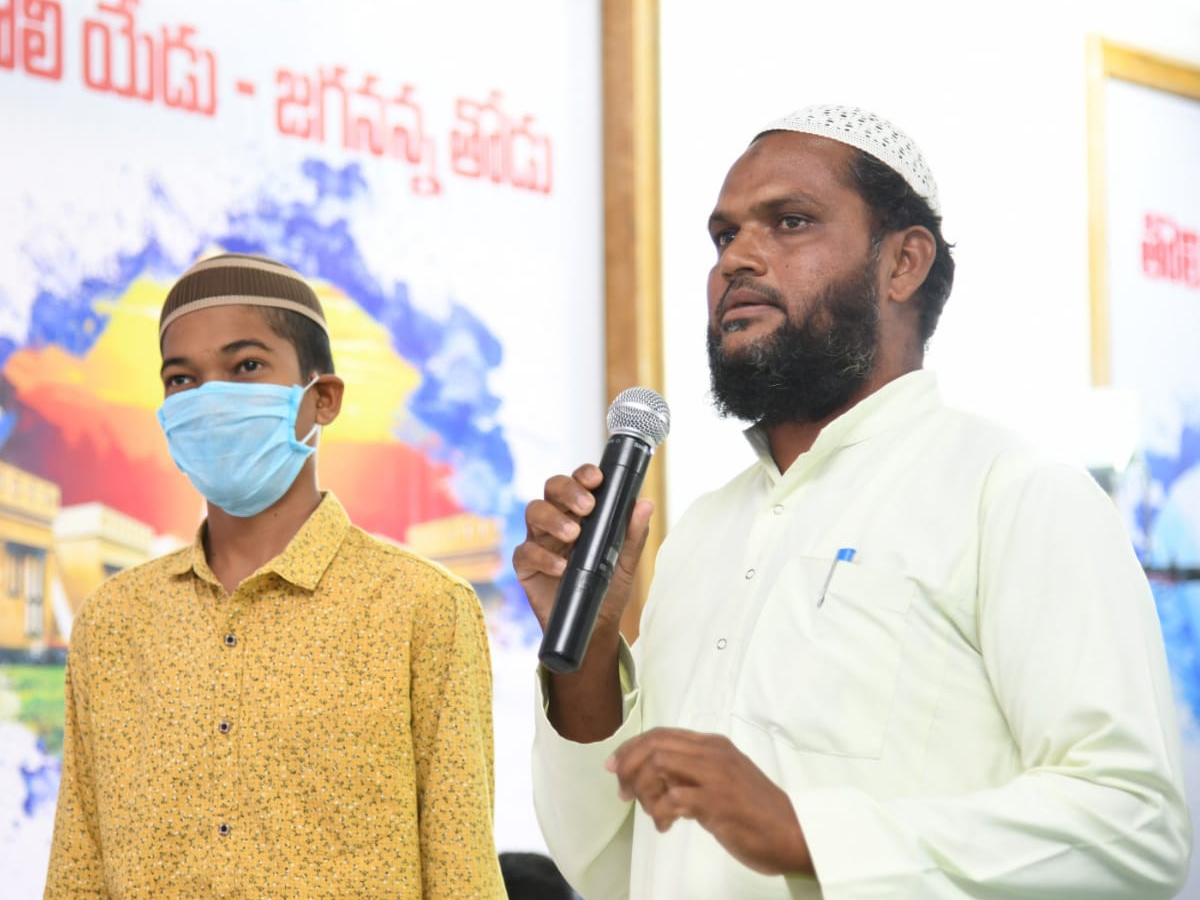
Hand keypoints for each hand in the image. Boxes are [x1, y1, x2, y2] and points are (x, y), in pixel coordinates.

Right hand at [512, 463, 652, 638]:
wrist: (595, 626)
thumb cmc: (609, 587)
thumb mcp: (626, 561)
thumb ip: (633, 533)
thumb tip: (645, 504)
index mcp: (581, 512)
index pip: (577, 482)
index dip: (583, 474)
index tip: (596, 478)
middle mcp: (557, 519)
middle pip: (552, 488)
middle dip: (568, 491)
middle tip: (587, 506)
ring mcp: (539, 540)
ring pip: (533, 512)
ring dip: (553, 519)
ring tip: (574, 534)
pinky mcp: (526, 565)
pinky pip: (526, 552)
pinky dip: (544, 557)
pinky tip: (562, 568)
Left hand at [606, 727, 812, 875]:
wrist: (792, 832)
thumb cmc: (755, 811)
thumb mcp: (722, 780)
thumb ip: (692, 773)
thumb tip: (654, 780)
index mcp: (713, 745)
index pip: (661, 734)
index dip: (631, 747)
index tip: (614, 766)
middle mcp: (712, 753)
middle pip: (654, 745)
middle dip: (628, 766)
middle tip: (622, 792)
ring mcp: (715, 776)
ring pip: (658, 766)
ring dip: (642, 790)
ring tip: (648, 811)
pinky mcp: (716, 802)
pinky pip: (672, 799)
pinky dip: (659, 812)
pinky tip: (665, 826)